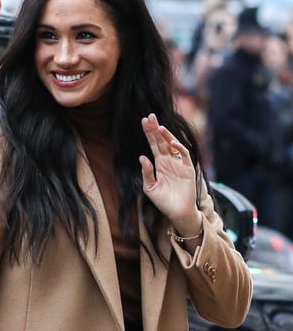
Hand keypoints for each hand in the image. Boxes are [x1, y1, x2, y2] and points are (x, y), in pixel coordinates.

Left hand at [139, 114, 201, 231]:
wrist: (178, 213)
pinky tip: (172, 143)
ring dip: (166, 136)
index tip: (143, 121)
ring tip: (159, 127)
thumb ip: (146, 173)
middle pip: (162, 142)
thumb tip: (142, 157)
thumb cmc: (163, 202)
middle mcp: (169, 161)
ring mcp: (179, 164)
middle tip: (150, 116)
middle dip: (155, 129)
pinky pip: (185, 155)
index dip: (149, 133)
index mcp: (159, 164)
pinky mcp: (188, 169)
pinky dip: (179, 148)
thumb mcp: (150, 188)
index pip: (154, 145)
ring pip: (173, 145)